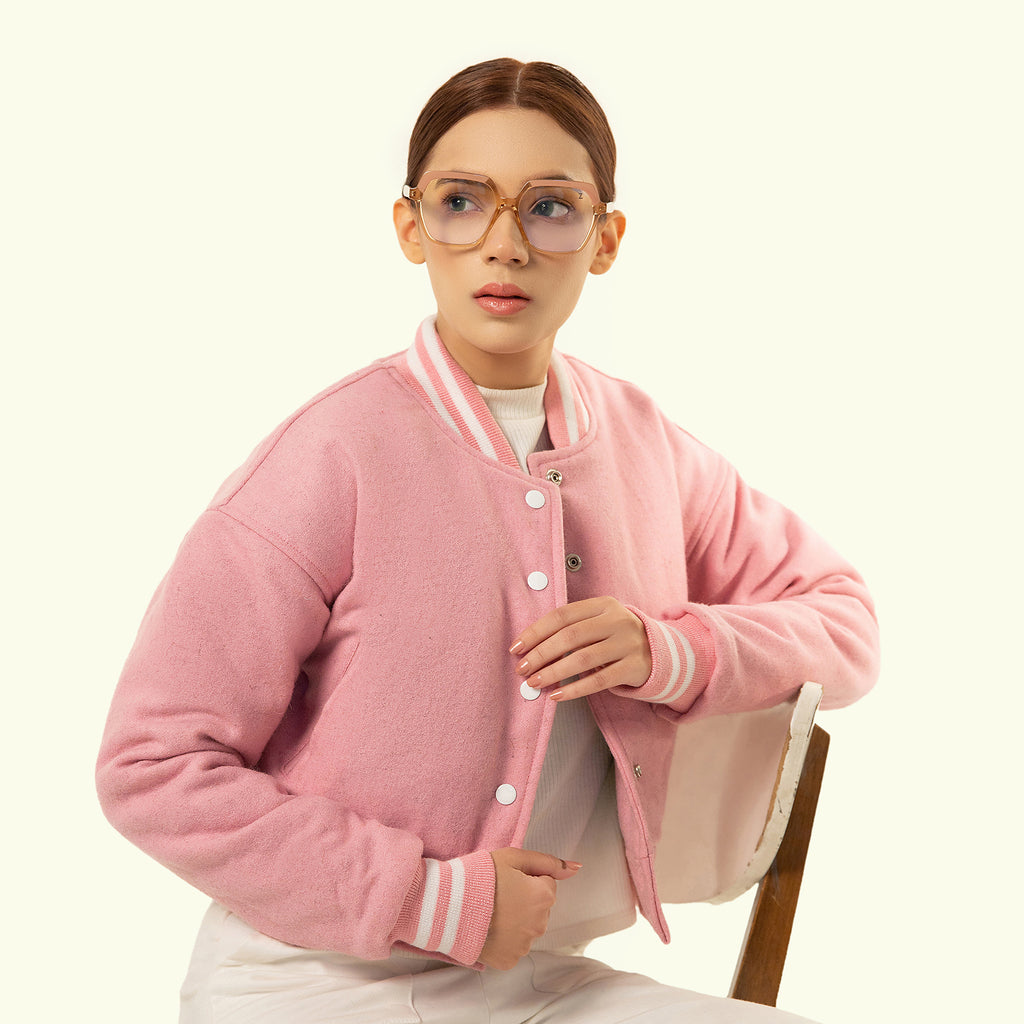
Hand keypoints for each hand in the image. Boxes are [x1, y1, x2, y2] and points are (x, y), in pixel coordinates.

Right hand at [479, 848, 579, 969]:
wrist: (447, 906)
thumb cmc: (479, 877)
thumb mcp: (513, 857)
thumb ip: (548, 862)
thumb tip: (577, 867)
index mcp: (544, 896)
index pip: (546, 883)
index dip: (526, 878)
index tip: (508, 879)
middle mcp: (539, 924)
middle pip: (539, 907)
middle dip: (524, 900)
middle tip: (498, 894)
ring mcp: (524, 945)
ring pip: (527, 927)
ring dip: (515, 920)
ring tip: (490, 910)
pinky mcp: (509, 960)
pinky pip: (514, 945)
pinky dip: (504, 938)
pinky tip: (488, 927)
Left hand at [509, 596, 651, 701]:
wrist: (661, 652)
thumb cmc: (616, 637)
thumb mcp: (599, 622)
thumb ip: (572, 629)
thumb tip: (529, 649)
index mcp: (604, 604)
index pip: (562, 615)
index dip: (536, 631)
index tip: (516, 647)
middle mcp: (617, 621)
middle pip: (571, 636)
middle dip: (541, 653)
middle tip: (522, 668)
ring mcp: (628, 644)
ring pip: (583, 659)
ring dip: (554, 672)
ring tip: (535, 683)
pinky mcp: (634, 667)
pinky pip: (599, 681)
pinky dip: (575, 689)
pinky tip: (557, 696)